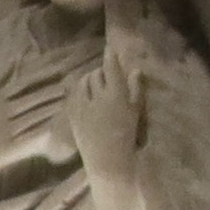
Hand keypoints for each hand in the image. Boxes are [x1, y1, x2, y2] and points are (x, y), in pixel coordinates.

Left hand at [58, 49, 140, 184]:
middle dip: (101, 72)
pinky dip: (80, 91)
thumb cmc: (127, 136)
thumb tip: (135, 70)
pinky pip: (74, 94)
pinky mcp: (73, 114)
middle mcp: (98, 97)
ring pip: (84, 82)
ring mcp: (83, 105)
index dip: (110, 55)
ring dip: (90, 79)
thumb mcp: (136, 112)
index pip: (111, 68)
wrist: (108, 161)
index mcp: (117, 95)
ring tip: (95, 84)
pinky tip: (85, 95)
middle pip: (97, 74)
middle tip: (106, 75)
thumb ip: (135, 90)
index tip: (109, 48)